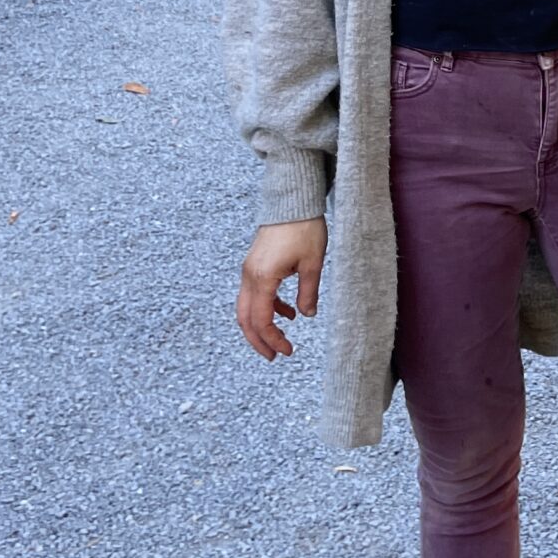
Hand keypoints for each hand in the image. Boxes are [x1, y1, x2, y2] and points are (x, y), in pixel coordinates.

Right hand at [236, 217, 326, 359]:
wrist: (293, 200)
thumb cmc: (304, 228)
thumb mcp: (313, 263)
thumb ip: (308, 293)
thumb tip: (307, 315)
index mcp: (262, 277)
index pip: (261, 320)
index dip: (272, 339)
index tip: (287, 351)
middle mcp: (250, 275)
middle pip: (245, 318)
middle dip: (258, 340)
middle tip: (275, 356)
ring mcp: (250, 269)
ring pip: (247, 307)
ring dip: (261, 325)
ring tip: (281, 339)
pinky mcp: (255, 264)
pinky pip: (255, 293)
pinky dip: (267, 307)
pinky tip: (288, 312)